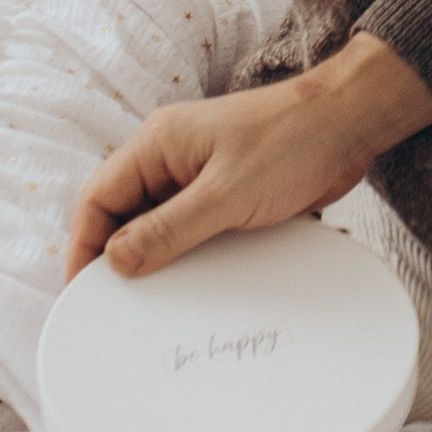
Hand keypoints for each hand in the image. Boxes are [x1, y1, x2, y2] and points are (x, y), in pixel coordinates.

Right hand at [65, 34, 431, 277]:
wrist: (351, 124)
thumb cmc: (292, 141)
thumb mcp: (226, 193)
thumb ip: (170, 228)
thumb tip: (116, 260)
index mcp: (158, 143)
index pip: (99, 197)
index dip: (83, 244)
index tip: (80, 289)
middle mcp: (172, 157)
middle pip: (124, 213)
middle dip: (116, 257)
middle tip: (114, 306)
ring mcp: (200, 174)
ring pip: (158, 224)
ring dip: (156, 258)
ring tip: (153, 304)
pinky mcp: (228, 191)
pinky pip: (192, 228)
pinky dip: (189, 254)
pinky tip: (195, 284)